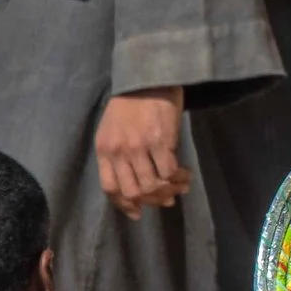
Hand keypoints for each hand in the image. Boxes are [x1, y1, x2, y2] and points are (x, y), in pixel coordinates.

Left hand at [95, 87, 189, 218]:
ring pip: (152, 185)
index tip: (138, 212)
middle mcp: (118, 152)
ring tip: (180, 187)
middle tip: (166, 199)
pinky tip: (186, 175)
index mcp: (104, 150)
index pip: (110, 188)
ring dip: (169, 191)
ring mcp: (139, 148)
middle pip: (133, 191)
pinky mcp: (160, 142)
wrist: (147, 78)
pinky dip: (179, 179)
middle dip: (152, 200)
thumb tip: (136, 181)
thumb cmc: (131, 103)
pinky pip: (169, 172)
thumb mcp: (114, 129)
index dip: (125, 204)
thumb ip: (119, 154)